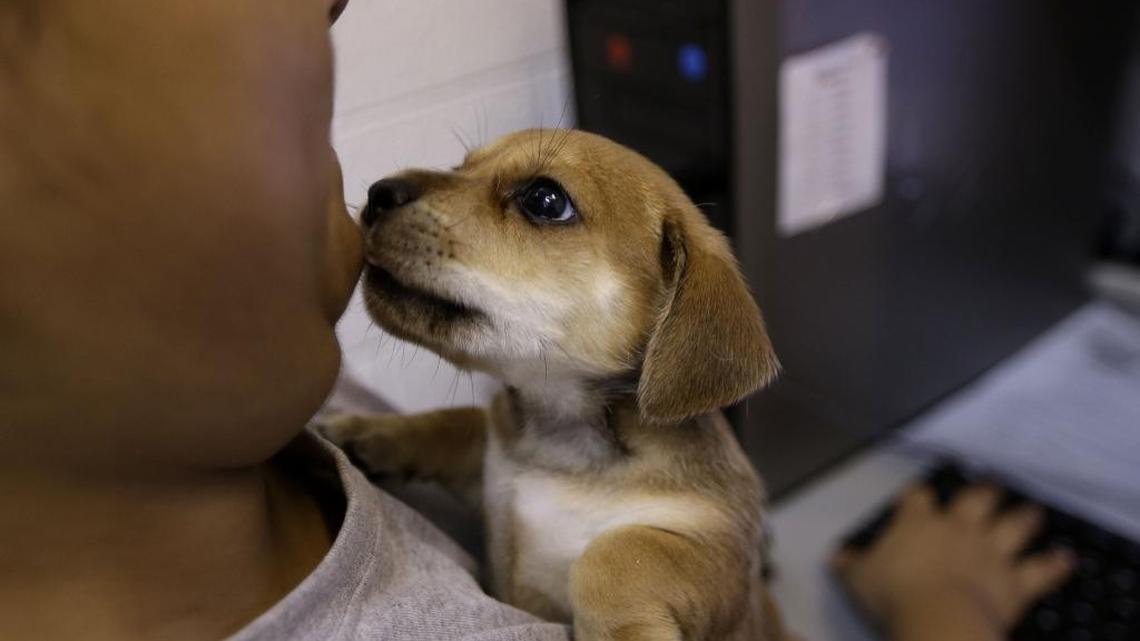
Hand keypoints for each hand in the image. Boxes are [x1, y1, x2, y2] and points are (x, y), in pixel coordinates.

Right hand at [831, 484, 1074, 640]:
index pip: (916, 498)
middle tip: (990, 485)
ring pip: (1013, 525)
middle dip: (983, 491)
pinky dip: (1054, 564)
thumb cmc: (895, 594)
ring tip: (1032, 510)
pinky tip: (1066, 558)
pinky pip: (1040, 569)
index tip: (914, 496)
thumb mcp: (860, 580)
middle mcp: (959, 529)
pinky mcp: (1015, 580)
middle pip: (975, 500)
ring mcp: (991, 551)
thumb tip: (836, 557)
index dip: (915, 496)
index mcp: (918, 524)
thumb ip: (850, 565)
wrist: (939, 617)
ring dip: (1024, 518)